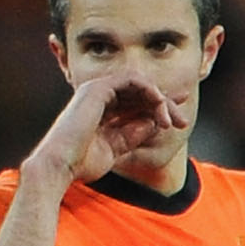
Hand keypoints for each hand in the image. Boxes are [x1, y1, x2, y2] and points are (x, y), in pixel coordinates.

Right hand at [31, 73, 181, 186]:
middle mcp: (98, 96)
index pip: (135, 102)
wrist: (61, 166)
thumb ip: (135, 132)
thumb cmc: (83, 162)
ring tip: (170, 121)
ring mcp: (96, 90)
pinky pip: (132, 80)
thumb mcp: (117, 146)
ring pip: (139, 84)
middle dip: (165, 104)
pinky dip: (149, 90)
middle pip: (140, 92)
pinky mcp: (97, 88)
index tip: (178, 119)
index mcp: (101, 110)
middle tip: (183, 122)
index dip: (160, 107)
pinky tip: (160, 106)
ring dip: (160, 100)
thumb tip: (156, 121)